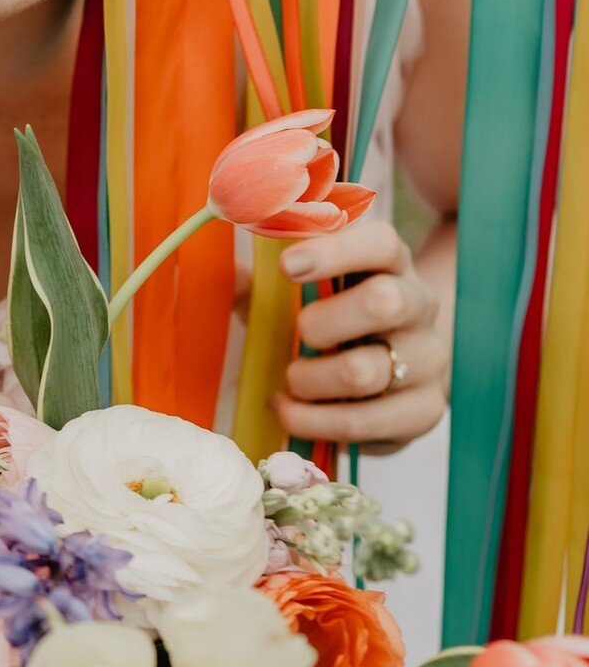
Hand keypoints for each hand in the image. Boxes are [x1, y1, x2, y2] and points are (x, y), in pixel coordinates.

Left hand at [271, 219, 447, 455]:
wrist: (398, 370)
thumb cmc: (337, 320)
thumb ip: (265, 284)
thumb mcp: (306, 294)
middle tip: (298, 334)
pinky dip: (313, 421)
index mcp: (392, 264)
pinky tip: (292, 411)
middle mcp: (420, 305)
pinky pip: (363, 422)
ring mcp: (430, 359)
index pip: (381, 244)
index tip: (286, 267)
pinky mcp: (425, 410)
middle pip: (384, 302)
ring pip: (366, 371)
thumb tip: (235, 279)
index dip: (334, 253)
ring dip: (310, 380)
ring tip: (292, 380)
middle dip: (322, 323)